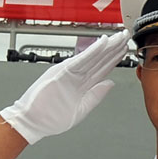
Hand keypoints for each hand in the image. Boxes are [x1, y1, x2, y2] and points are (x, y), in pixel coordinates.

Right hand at [0, 30, 129, 143]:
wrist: (32, 122)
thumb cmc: (50, 118)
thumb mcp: (80, 111)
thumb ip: (95, 96)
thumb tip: (110, 84)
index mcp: (82, 86)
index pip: (102, 70)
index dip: (114, 60)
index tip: (124, 50)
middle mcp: (77, 77)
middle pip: (100, 60)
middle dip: (114, 49)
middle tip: (125, 36)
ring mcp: (70, 73)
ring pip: (93, 57)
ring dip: (107, 47)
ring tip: (119, 37)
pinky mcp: (62, 72)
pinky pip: (80, 60)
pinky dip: (92, 51)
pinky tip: (102, 43)